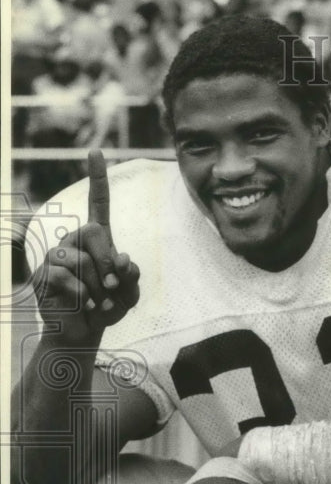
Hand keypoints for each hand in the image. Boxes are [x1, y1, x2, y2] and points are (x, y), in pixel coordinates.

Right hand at [31, 149, 139, 343]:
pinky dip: (84, 295)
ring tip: (100, 303)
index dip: (97, 178)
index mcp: (99, 240)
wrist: (84, 332)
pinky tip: (87, 306)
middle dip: (108, 261)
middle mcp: (75, 241)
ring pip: (79, 258)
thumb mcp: (130, 292)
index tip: (96, 151)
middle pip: (92, 230)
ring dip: (98, 285)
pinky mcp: (43, 274)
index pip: (99, 203)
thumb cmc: (109, 308)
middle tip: (113, 285)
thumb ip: (132, 275)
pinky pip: (66, 277)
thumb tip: (122, 256)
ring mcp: (56, 256)